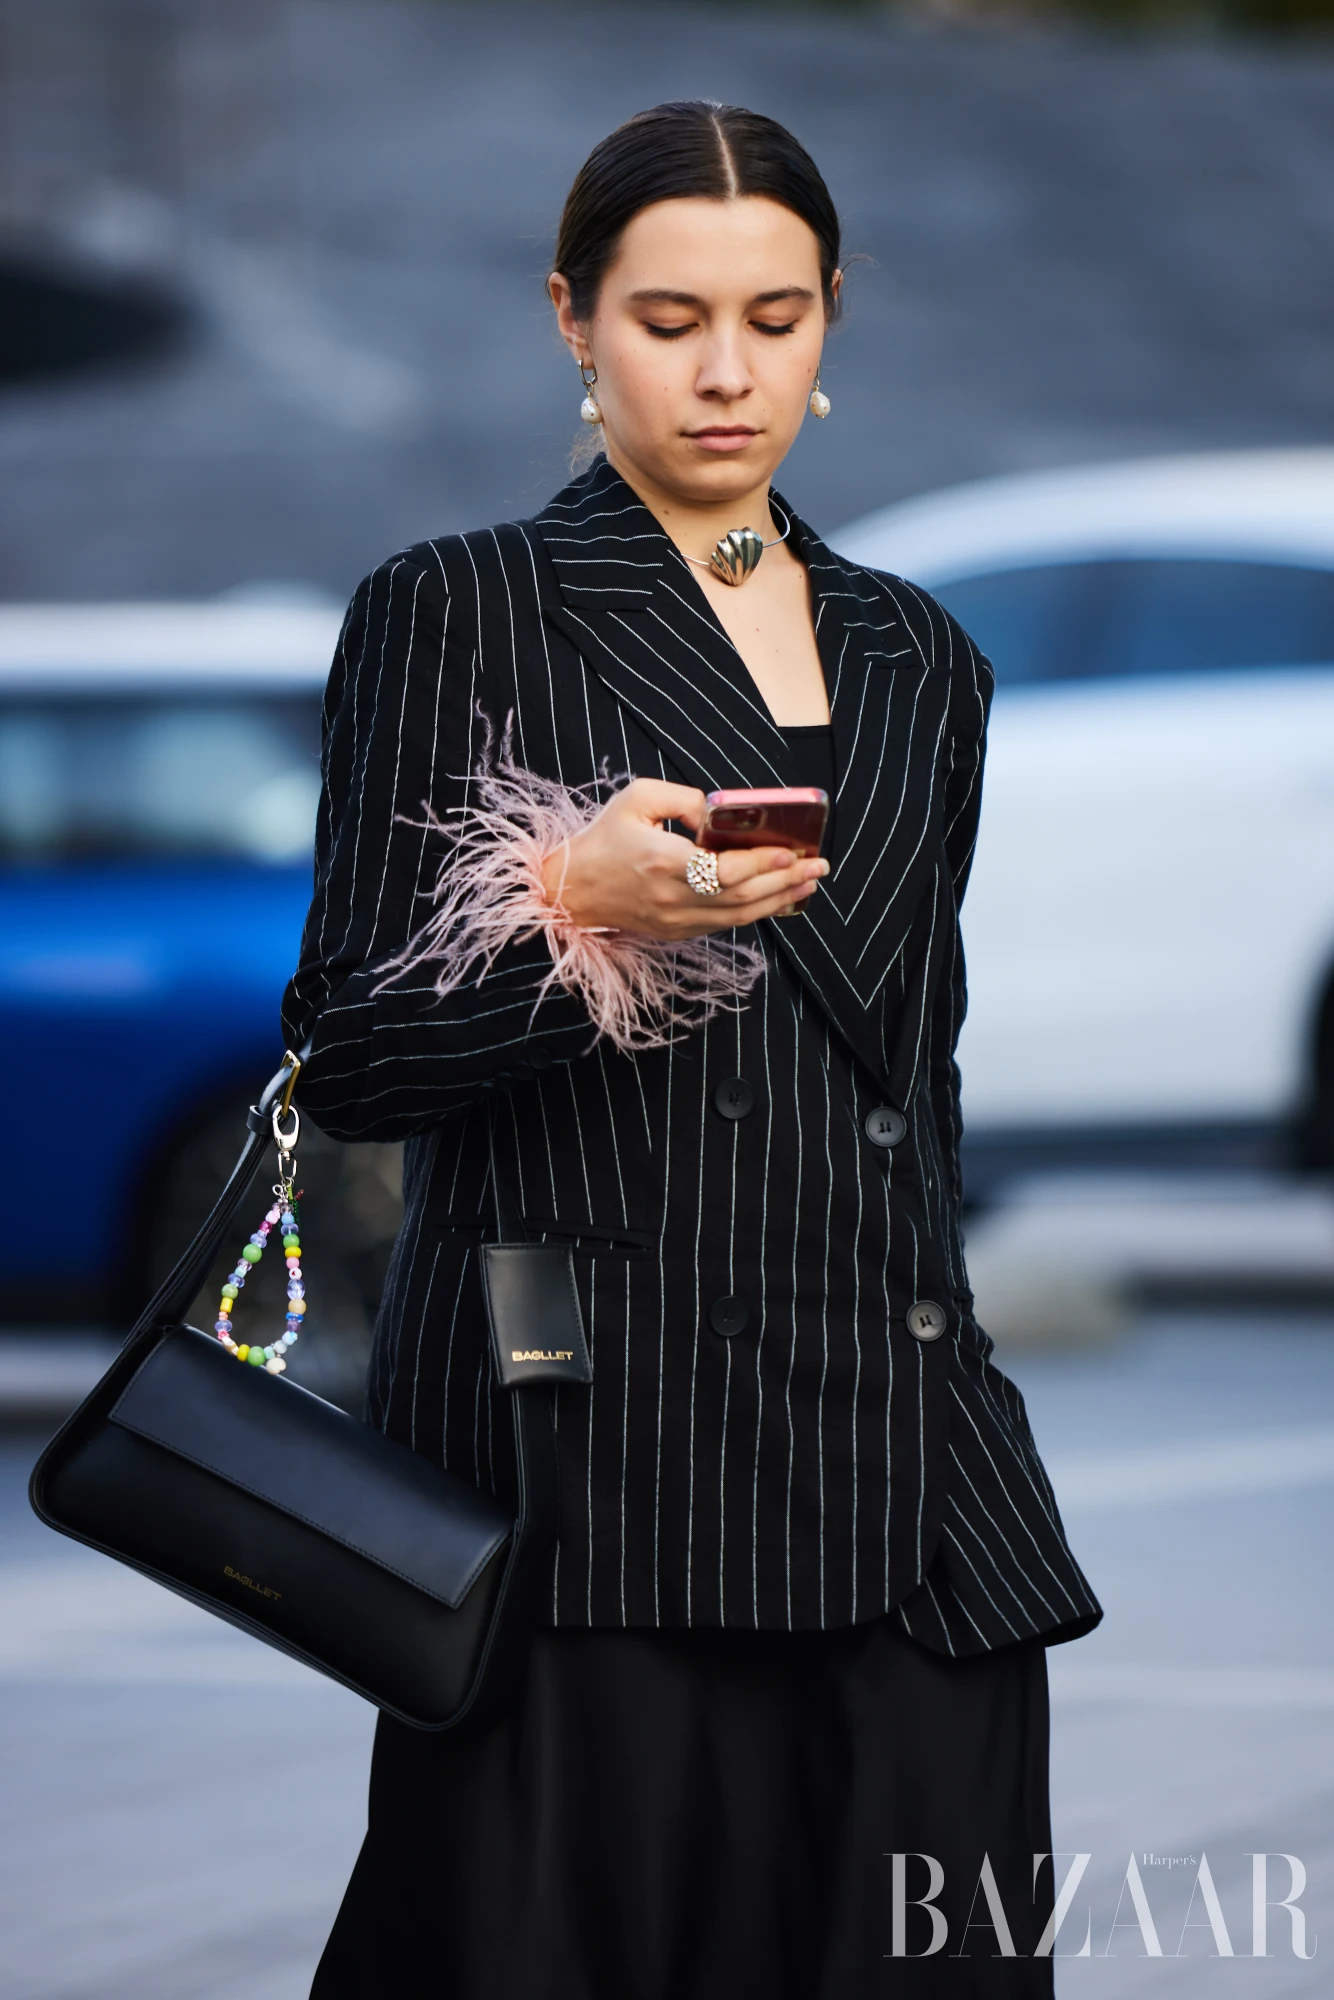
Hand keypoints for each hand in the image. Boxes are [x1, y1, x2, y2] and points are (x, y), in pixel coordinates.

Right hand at [539, 779, 827, 939]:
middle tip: (817, 864)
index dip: (761, 863)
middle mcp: (671, 899)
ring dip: (780, 900)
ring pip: (740, 916)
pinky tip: (780, 898)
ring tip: (809, 882)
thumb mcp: (637, 799)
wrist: (571, 890)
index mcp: (661, 863)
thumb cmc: (604, 838)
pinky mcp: (677, 932)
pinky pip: (726, 924)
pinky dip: (758, 912)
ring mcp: (675, 921)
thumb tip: (723, 812)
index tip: (790, 850)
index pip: (723, 871)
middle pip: (742, 897)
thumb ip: (684, 799)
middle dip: (785, 881)